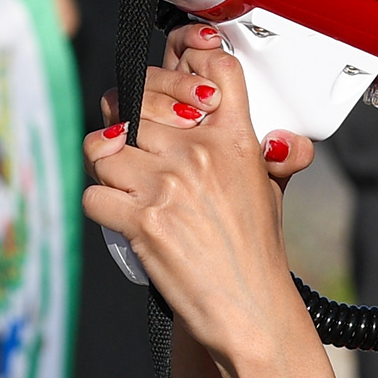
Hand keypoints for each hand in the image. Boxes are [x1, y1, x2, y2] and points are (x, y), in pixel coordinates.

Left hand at [85, 24, 317, 370]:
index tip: (166, 86)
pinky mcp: (142, 220)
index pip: (210, 67)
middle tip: (129, 147)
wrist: (250, 312)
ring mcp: (169, 185)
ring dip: (106, 168)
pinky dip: (99, 207)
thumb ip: (266, 154)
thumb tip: (283, 140)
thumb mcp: (271, 191)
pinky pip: (94, 193)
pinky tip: (120, 217)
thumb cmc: (256, 255)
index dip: (178, 65)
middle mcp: (201, 154)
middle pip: (134, 104)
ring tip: (123, 185)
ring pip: (104, 147)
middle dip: (123, 125)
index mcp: (237, 139)